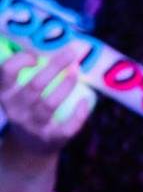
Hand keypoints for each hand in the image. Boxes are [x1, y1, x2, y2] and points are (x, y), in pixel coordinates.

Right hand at [0, 42, 94, 156]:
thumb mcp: (18, 92)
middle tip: (72, 53)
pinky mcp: (51, 139)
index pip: (5, 73)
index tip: (36, 55)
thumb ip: (28, 73)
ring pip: (49, 104)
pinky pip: (67, 127)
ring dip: (66, 85)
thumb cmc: (29, 109)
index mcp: (5, 94)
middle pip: (34, 85)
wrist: (31, 146)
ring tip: (78, 71)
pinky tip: (86, 101)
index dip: (20, 61)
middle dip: (55, 66)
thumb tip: (54, 45)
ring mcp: (33, 126)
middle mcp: (16, 110)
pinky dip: (79, 114)